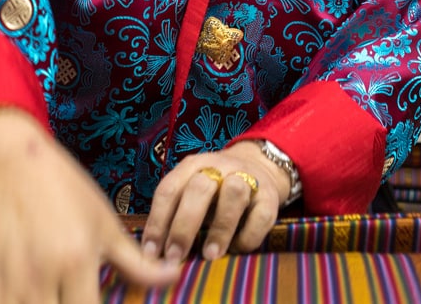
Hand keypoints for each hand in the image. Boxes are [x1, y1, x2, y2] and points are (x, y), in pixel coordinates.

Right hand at [0, 110, 180, 303]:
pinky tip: (19, 303)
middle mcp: (39, 276)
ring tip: (52, 298)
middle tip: (71, 298)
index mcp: (76, 261)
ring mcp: (4, 284)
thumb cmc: (66, 193)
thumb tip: (174, 276)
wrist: (9, 166)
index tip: (92, 303)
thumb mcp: (106, 224)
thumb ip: (136, 262)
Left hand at [142, 141, 288, 264]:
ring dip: (220, 228)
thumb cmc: (216, 189)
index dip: (158, 222)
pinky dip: (248, 236)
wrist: (260, 166)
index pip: (169, 189)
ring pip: (233, 194)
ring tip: (210, 255)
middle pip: (199, 188)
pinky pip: (261, 215)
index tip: (151, 252)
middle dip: (185, 225)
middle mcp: (219, 167)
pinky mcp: (269, 196)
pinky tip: (237, 249)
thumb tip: (156, 253)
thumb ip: (176, 213)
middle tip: (175, 256)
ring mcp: (247, 178)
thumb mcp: (192, 190)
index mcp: (193, 166)